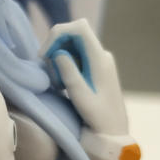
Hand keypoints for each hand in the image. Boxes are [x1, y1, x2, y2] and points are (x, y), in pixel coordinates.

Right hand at [44, 19, 127, 134]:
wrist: (113, 132)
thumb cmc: (99, 118)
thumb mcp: (81, 97)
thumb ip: (70, 73)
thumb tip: (58, 53)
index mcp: (100, 59)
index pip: (79, 28)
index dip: (59, 33)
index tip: (46, 54)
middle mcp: (101, 54)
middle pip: (72, 34)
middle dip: (55, 48)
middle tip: (48, 73)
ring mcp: (98, 60)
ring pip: (71, 46)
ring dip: (58, 59)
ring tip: (58, 84)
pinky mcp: (94, 67)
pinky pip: (74, 56)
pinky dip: (63, 65)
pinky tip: (63, 85)